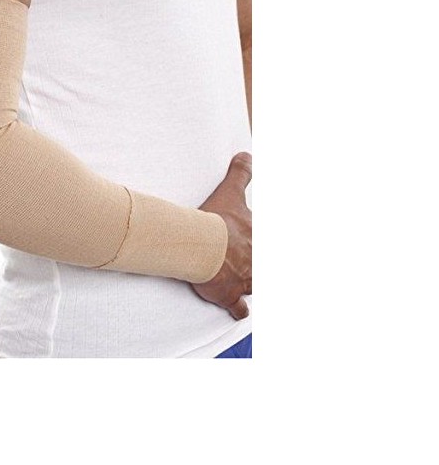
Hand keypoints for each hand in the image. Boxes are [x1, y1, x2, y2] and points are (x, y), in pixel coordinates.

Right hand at [192, 152, 251, 319]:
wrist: (202, 243)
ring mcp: (244, 280)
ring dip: (251, 286)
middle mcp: (254, 260)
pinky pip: (238, 307)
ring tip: (247, 285)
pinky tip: (238, 311)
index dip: (259, 243)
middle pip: (260, 264)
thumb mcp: (231, 192)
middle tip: (251, 263)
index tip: (257, 245)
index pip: (263, 242)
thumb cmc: (217, 219)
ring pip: (254, 286)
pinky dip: (238, 309)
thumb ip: (241, 173)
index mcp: (255, 238)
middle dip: (256, 264)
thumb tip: (246, 154)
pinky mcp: (228, 295)